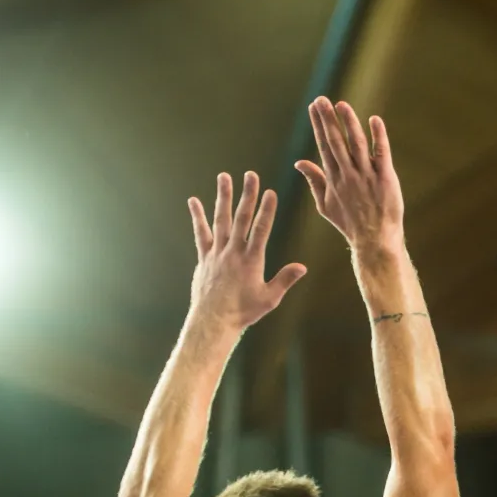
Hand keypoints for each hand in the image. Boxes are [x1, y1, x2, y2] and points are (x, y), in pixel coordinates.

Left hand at [187, 172, 306, 332]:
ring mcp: (217, 253)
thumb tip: (302, 266)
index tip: (270, 192)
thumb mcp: (269, 298)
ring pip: (221, 220)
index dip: (267, 210)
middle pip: (241, 218)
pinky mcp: (205, 257)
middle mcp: (233, 252)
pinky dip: (198, 217)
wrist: (213, 321)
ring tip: (224, 177)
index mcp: (252, 260)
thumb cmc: (243, 311)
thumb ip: (285, 279)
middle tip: (251, 175)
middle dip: (247, 195)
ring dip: (223, 197)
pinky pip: (201, 233)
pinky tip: (194, 201)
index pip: (261, 230)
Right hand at [296, 97, 403, 258]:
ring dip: (349, 123)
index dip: (319, 125)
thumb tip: (299, 162)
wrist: (374, 239)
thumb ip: (314, 180)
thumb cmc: (349, 223)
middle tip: (321, 99)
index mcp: (333, 178)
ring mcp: (366, 175)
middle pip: (336, 141)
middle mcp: (347, 174)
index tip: (313, 107)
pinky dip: (379, 136)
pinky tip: (374, 120)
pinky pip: (381, 153)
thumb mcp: (325, 204)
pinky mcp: (385, 177)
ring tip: (341, 105)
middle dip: (328, 119)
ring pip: (356, 144)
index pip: (324, 146)